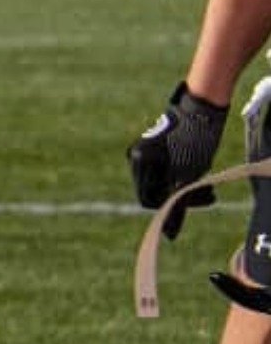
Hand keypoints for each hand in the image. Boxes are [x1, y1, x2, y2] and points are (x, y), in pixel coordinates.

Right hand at [127, 82, 227, 239]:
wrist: (203, 107)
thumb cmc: (196, 140)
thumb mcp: (189, 176)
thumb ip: (177, 205)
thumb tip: (169, 235)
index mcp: (139, 163)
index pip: (149, 201)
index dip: (172, 207)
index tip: (194, 200)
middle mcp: (136, 157)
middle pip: (156, 191)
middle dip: (182, 196)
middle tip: (208, 195)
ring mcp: (145, 150)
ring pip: (163, 182)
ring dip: (186, 187)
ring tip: (208, 185)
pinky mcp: (156, 146)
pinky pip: (165, 170)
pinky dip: (182, 176)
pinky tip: (199, 172)